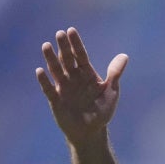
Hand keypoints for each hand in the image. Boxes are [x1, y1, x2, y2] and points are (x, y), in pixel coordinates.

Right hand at [36, 27, 128, 146]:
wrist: (91, 132)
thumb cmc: (102, 111)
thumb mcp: (111, 92)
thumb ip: (114, 74)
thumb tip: (124, 56)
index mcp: (87, 74)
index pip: (80, 55)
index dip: (76, 43)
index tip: (71, 31)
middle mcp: (73, 78)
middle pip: (67, 59)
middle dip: (63, 47)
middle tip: (59, 34)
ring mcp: (64, 88)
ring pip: (56, 70)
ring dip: (51, 59)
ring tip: (46, 46)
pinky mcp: (56, 100)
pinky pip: (49, 89)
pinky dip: (44, 81)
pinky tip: (40, 71)